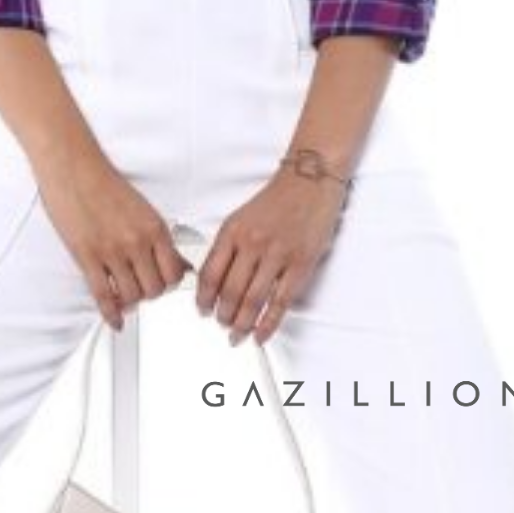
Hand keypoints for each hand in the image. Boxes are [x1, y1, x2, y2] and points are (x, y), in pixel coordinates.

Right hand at [36, 149, 190, 330]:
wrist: (75, 167)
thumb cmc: (106, 183)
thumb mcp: (144, 209)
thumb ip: (162, 239)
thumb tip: (181, 262)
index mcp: (155, 227)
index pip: (174, 272)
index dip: (169, 283)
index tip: (163, 283)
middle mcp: (137, 241)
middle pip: (155, 289)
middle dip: (150, 294)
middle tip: (143, 289)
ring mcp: (112, 251)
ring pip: (132, 296)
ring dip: (130, 302)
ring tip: (126, 296)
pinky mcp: (87, 257)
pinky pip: (103, 295)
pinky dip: (110, 313)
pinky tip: (114, 319)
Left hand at [194, 167, 347, 346]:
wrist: (311, 178)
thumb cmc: (278, 197)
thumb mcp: (241, 216)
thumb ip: (228, 246)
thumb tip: (214, 279)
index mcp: (233, 231)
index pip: (209, 275)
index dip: (203, 299)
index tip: (203, 310)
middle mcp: (252, 243)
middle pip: (229, 294)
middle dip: (223, 317)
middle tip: (222, 325)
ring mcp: (277, 254)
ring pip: (252, 302)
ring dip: (242, 325)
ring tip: (238, 333)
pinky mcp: (300, 264)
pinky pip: (280, 303)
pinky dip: (268, 325)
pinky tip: (261, 334)